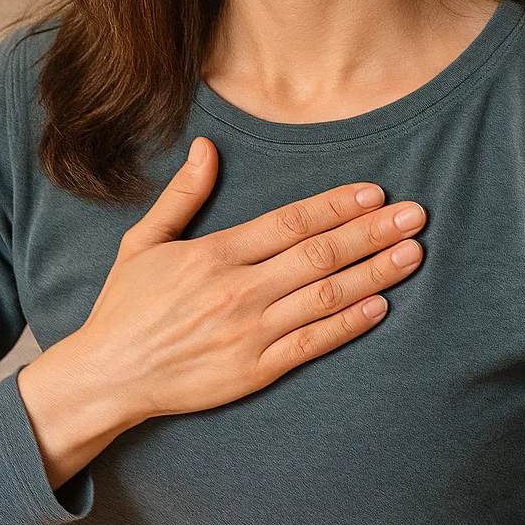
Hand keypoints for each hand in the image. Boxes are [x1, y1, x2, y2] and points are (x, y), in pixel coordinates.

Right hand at [68, 135, 426, 429]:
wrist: (109, 376)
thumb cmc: (126, 308)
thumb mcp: (143, 243)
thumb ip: (181, 196)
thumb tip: (205, 148)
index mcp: (213, 255)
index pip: (289, 222)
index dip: (335, 205)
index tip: (374, 192)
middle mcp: (236, 290)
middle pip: (318, 254)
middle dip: (372, 232)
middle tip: (416, 216)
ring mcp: (249, 332)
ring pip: (325, 297)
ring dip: (374, 273)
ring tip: (412, 254)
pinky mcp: (255, 370)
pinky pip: (312, 343)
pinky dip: (349, 324)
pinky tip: (381, 305)